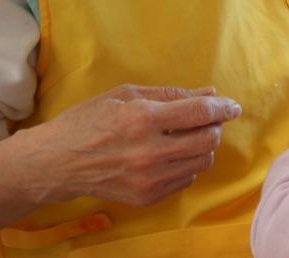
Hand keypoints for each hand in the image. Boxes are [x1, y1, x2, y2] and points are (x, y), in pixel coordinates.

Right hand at [17, 84, 241, 206]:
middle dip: (215, 127)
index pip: (199, 113)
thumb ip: (171, 94)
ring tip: (185, 137)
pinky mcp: (146, 196)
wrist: (56, 163)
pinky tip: (170, 155)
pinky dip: (187, 165)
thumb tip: (209, 92)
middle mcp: (149, 152)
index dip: (222, 108)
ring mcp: (148, 178)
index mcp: (142, 119)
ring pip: (202, 162)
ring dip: (203, 147)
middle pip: (208, 140)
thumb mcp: (126, 94)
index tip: (232, 106)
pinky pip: (186, 179)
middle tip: (206, 121)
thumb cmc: (89, 121)